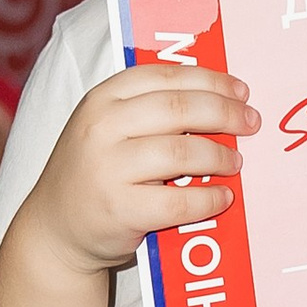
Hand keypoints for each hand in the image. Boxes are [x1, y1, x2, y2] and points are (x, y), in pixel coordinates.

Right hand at [34, 64, 258, 271]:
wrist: (55, 229)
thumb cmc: (94, 172)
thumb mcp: (107, 127)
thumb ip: (147, 109)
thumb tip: (219, 98)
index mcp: (102, 98)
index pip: (166, 77)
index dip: (210, 80)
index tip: (240, 90)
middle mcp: (101, 128)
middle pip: (179, 109)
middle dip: (224, 114)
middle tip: (251, 123)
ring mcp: (108, 169)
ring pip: (182, 154)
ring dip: (219, 157)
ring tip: (235, 163)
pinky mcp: (120, 210)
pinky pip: (179, 201)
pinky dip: (209, 199)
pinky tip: (223, 197)